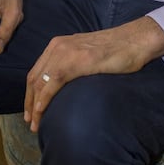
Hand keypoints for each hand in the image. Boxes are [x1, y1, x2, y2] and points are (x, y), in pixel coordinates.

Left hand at [23, 16, 163, 131]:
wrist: (134, 40)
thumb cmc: (115, 49)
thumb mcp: (85, 54)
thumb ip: (71, 63)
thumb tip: (61, 84)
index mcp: (59, 43)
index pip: (36, 71)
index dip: (30, 94)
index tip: (31, 111)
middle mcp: (59, 46)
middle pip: (34, 78)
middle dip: (29, 103)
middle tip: (31, 122)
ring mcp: (67, 52)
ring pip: (41, 82)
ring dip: (35, 106)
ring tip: (36, 124)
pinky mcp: (78, 60)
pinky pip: (54, 82)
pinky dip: (44, 99)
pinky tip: (43, 111)